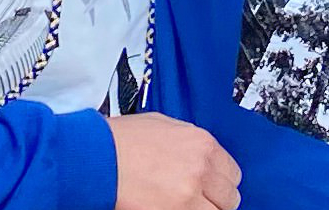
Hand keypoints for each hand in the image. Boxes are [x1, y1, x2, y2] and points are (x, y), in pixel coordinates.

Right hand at [110, 113, 239, 209]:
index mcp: (202, 143)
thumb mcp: (163, 126)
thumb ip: (188, 142)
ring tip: (185, 206)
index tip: (211, 190)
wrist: (97, 157)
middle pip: (229, 197)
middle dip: (216, 202)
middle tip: (198, 203)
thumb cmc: (121, 140)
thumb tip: (200, 156)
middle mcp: (202, 168)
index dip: (220, 184)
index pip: (232, 173)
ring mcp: (190, 194)